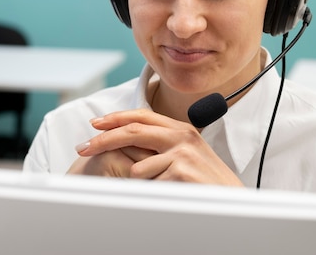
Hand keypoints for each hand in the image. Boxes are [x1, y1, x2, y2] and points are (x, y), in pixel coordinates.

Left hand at [73, 109, 243, 186]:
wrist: (232, 199)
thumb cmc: (207, 181)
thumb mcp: (188, 155)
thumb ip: (164, 145)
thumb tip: (129, 141)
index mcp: (181, 129)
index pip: (142, 116)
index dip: (116, 118)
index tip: (95, 124)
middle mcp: (182, 136)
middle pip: (133, 131)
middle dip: (103, 139)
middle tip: (83, 147)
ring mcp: (182, 153)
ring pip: (138, 168)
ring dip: (142, 184)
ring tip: (165, 191)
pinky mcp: (180, 172)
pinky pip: (150, 185)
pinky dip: (155, 193)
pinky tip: (173, 195)